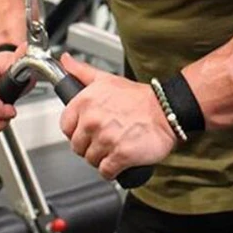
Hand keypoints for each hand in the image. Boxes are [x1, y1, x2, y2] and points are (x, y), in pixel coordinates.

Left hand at [59, 53, 176, 180]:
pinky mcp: (120, 156)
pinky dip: (113, 170)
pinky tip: (120, 159)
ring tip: (115, 147)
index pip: (66, 126)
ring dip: (103, 158)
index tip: (87, 130)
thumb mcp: (107, 79)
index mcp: (85, 102)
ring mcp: (106, 139)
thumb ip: (82, 71)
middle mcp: (93, 120)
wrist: (167, 110)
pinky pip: (106, 172)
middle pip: (78, 146)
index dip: (77, 130)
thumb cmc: (139, 97)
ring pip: (91, 160)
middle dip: (90, 145)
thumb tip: (65, 60)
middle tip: (106, 139)